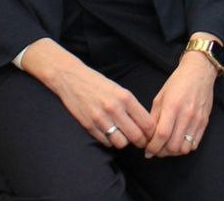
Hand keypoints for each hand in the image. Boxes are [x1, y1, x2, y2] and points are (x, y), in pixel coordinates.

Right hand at [23, 38, 154, 148]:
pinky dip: (110, 141)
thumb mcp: (119, 90)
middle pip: (136, 136)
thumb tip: (146, 126)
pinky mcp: (89, 126)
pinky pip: (106, 142)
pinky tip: (109, 133)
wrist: (72, 79)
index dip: (151, 133)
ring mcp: (101, 118)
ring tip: (123, 135)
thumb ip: (132, 106)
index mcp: (125, 97)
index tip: (151, 135)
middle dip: (141, 141)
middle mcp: (114, 108)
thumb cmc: (98, 84)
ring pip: (121, 143)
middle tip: (141, 141)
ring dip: (124, 141)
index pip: (147, 123)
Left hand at [145, 50, 217, 156]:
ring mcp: (197, 120)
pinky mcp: (204, 123)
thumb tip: (148, 136)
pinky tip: (178, 143)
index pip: (162, 135)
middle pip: (173, 145)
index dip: (153, 147)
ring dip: (173, 152)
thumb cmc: (177, 83)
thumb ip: (154, 117)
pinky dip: (184, 148)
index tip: (147, 151)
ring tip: (166, 148)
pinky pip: (194, 144)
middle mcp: (186, 115)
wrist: (199, 72)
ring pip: (184, 148)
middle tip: (155, 150)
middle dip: (161, 152)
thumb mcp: (160, 97)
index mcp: (172, 106)